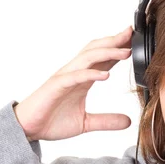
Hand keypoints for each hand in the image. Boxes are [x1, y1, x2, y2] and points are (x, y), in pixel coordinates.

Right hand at [13, 26, 133, 141]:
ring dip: (108, 53)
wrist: (28, 129)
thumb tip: (128, 122)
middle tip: (133, 34)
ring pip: (88, 58)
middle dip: (115, 41)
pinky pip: (75, 77)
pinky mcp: (56, 87)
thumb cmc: (51, 120)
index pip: (103, 58)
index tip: (136, 41)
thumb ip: (106, 121)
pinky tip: (105, 75)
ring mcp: (64, 78)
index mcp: (82, 78)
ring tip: (126, 52)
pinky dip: (91, 74)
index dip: (118, 48)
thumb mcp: (86, 123)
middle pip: (97, 50)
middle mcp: (74, 73)